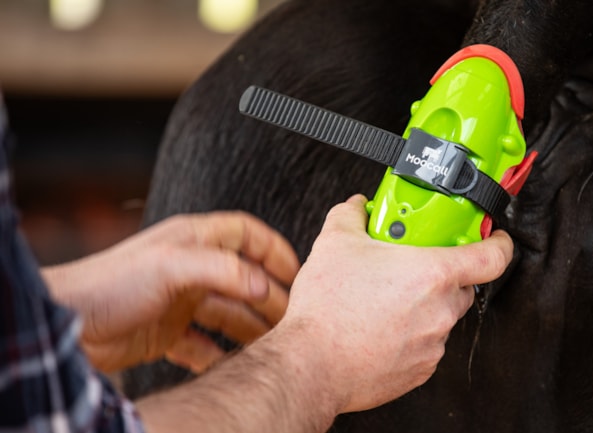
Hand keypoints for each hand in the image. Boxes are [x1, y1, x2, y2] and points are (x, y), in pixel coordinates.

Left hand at [42, 211, 298, 372]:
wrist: (66, 325)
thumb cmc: (110, 284)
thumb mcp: (172, 266)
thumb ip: (224, 270)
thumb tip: (266, 286)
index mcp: (194, 241)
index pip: (246, 235)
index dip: (274, 251)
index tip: (296, 274)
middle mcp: (190, 268)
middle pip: (244, 279)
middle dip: (269, 297)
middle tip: (291, 319)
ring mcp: (180, 301)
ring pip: (228, 314)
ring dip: (250, 328)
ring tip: (273, 345)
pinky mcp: (167, 333)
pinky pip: (204, 344)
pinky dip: (219, 355)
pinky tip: (233, 365)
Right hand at [135, 196, 512, 432]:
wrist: (313, 365)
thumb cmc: (329, 310)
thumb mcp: (335, 242)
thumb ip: (353, 214)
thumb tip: (359, 207)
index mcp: (433, 274)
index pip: (492, 256)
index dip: (498, 242)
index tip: (492, 236)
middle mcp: (441, 310)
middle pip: (463, 284)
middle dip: (442, 273)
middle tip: (413, 265)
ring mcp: (433, 343)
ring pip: (442, 315)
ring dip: (423, 304)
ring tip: (386, 298)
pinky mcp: (420, 369)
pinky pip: (426, 343)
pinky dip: (411, 333)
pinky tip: (381, 326)